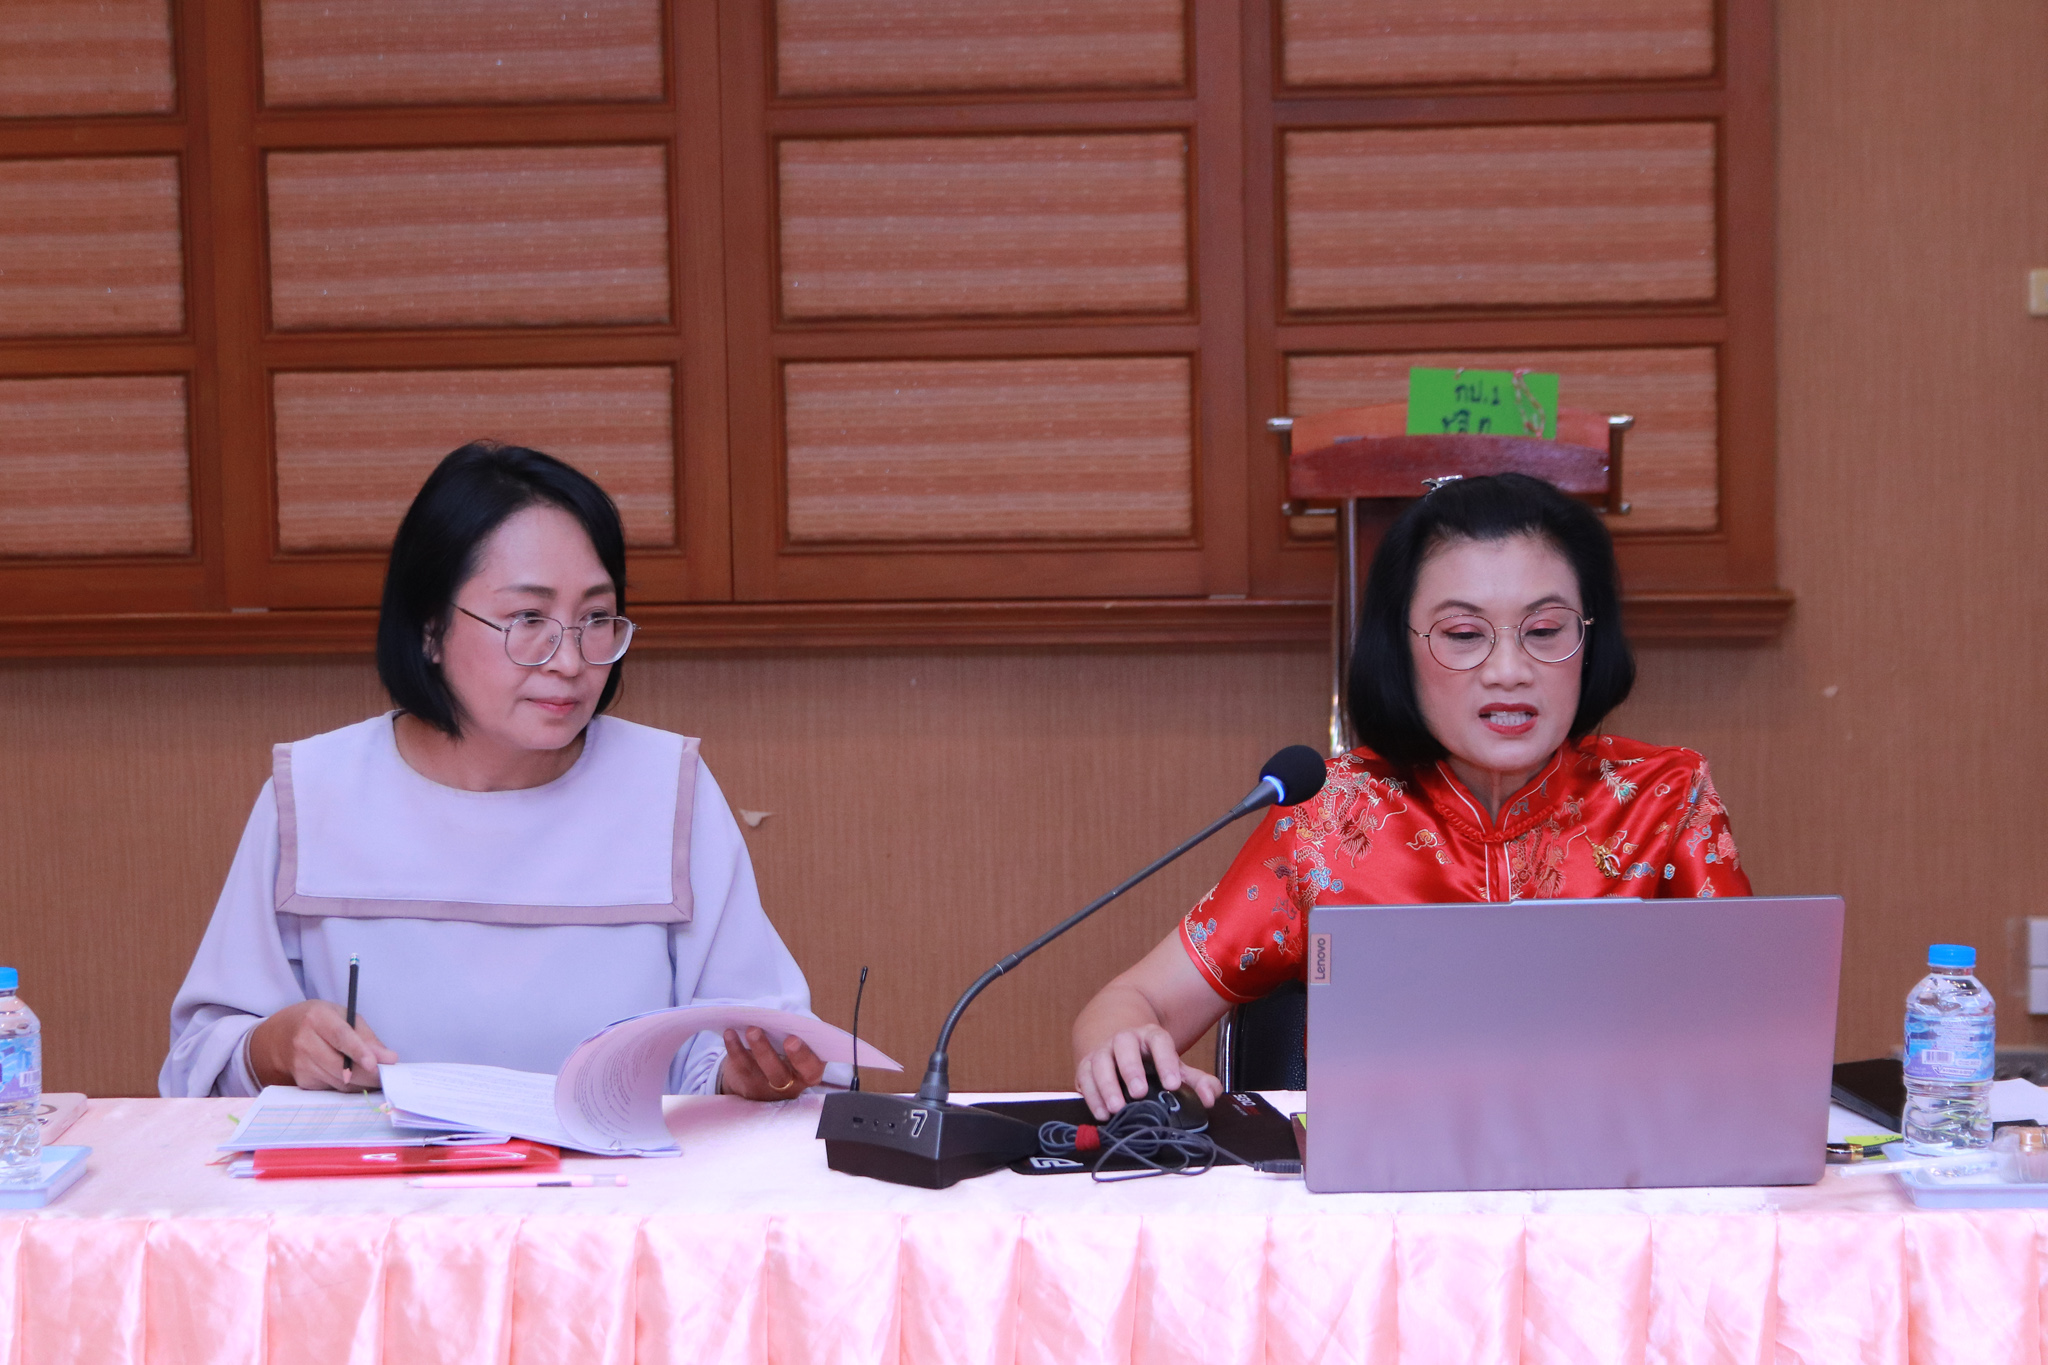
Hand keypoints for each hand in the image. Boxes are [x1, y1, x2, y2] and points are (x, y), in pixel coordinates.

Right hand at [248, 1000, 396, 1090]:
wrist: (280, 1035)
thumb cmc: (319, 1021)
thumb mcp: (343, 1016)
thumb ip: (366, 1036)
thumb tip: (388, 1058)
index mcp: (317, 1018)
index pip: (340, 1037)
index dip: (359, 1052)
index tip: (376, 1064)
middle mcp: (304, 1042)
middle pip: (340, 1065)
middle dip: (368, 1075)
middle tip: (387, 1076)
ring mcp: (300, 1065)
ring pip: (339, 1081)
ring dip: (361, 1083)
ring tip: (376, 1077)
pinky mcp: (302, 1082)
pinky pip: (332, 1088)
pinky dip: (349, 1086)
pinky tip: (356, 1079)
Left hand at [719, 1027, 825, 1100]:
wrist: (761, 1077)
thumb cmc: (785, 1054)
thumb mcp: (796, 1048)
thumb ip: (796, 1035)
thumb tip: (786, 1013)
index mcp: (806, 1074)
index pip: (811, 1069)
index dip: (803, 1056)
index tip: (793, 1039)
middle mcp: (788, 1086)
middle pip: (780, 1075)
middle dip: (774, 1056)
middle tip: (773, 1037)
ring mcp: (764, 1089)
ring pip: (758, 1071)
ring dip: (756, 1048)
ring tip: (752, 1029)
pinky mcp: (745, 1086)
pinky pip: (739, 1067)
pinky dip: (734, 1048)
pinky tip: (730, 1033)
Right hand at [1075, 1025, 1222, 1120]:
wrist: (1118, 1046)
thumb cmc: (1150, 1061)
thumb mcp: (1174, 1066)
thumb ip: (1196, 1081)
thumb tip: (1210, 1098)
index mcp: (1150, 1036)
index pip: (1159, 1041)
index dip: (1166, 1061)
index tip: (1173, 1084)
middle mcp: (1124, 1039)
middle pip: (1125, 1046)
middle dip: (1131, 1068)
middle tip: (1139, 1093)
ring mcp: (1103, 1051)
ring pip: (1100, 1061)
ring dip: (1107, 1085)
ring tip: (1117, 1108)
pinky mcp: (1086, 1066)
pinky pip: (1084, 1078)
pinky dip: (1091, 1096)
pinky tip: (1102, 1113)